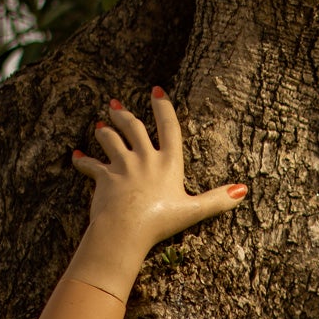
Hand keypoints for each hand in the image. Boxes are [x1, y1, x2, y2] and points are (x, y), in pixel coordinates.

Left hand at [71, 87, 247, 252]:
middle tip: (116, 104)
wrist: (126, 228)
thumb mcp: (194, 210)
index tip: (156, 90)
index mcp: (168, 162)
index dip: (163, 107)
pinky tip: (74, 155)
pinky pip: (90, 166)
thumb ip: (217, 200)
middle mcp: (144, 158)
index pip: (168, 127)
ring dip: (105, 131)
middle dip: (125, 114)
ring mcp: (122, 166)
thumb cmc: (161, 221)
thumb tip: (244, 191)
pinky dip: (82, 160)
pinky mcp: (104, 178)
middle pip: (134, 128)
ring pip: (111, 140)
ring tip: (100, 125)